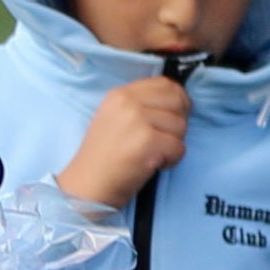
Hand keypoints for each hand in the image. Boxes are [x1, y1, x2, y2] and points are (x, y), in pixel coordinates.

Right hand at [57, 71, 194, 214]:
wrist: (88, 185)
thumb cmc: (104, 157)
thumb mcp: (115, 118)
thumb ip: (141, 105)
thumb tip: (179, 100)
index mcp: (119, 94)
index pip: (165, 83)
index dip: (177, 100)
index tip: (174, 116)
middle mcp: (128, 102)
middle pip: (177, 102)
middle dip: (178, 123)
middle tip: (164, 139)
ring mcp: (138, 121)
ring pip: (181, 126)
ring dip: (173, 144)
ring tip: (152, 154)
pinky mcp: (147, 142)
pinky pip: (179, 147)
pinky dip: (171, 160)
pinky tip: (153, 164)